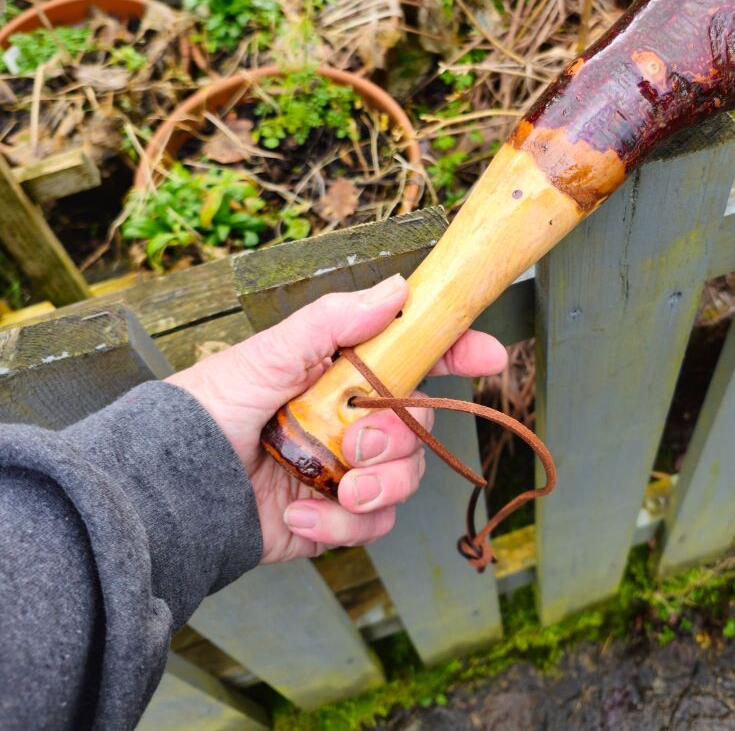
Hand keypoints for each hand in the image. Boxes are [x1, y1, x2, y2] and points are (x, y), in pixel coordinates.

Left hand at [167, 274, 507, 563]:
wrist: (169, 490)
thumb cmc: (211, 409)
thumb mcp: (270, 353)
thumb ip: (333, 322)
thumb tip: (398, 288)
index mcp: (343, 373)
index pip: (416, 357)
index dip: (457, 353)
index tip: (489, 355)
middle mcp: (352, 418)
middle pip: (421, 422)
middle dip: (398, 436)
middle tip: (357, 444)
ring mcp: (346, 468)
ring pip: (408, 475)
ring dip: (380, 483)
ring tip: (336, 486)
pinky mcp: (334, 514)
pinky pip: (373, 520)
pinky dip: (342, 521)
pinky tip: (299, 512)